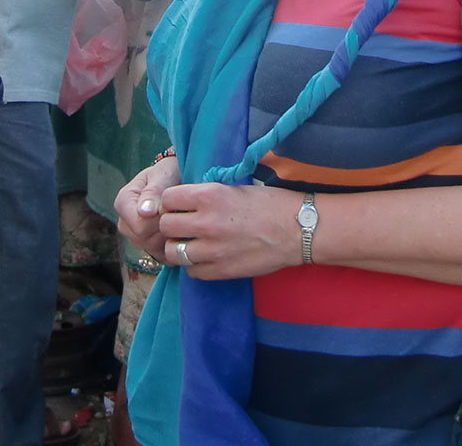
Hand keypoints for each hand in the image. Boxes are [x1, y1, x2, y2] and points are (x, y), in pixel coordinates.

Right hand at [115, 157, 180, 262]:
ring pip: (154, 249)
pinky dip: (174, 245)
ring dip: (171, 236)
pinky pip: (163, 256)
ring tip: (178, 217)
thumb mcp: (162, 175)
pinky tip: (180, 230)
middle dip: (166, 227)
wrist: (177, 180)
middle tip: (177, 210)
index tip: (171, 205)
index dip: (160, 218)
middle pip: (146, 239)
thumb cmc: (168, 174)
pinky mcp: (148, 248)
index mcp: (123, 202)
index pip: (140, 225)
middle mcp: (125, 223)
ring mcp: (135, 238)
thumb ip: (153, 191)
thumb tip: (144, 212)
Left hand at [157, 182, 301, 279]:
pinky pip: (192, 272)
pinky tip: (205, 258)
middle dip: (171, 224)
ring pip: (172, 252)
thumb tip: (182, 201)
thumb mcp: (232, 188)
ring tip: (190, 243)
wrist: (296, 229)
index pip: (167, 198)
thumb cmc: (267, 204)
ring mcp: (213, 249)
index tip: (178, 205)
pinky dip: (194, 266)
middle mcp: (206, 222)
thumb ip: (205, 196)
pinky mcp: (222, 271)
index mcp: (209, 196)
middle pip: (165, 226)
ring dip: (178, 248)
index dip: (170, 201)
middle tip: (182, 225)